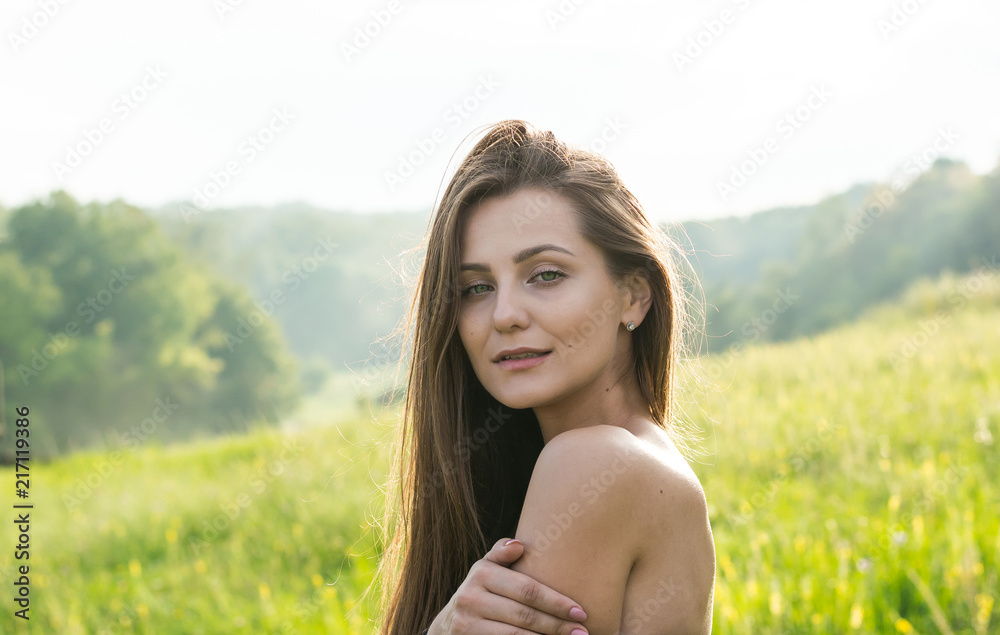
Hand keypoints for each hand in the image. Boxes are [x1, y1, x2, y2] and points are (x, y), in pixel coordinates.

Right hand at [427, 537, 588, 634]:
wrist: (449, 623)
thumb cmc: (482, 590)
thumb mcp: (487, 567)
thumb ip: (502, 553)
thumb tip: (520, 544)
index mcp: (481, 573)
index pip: (527, 590)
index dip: (556, 602)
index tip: (581, 611)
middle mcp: (471, 599)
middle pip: (525, 616)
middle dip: (558, 625)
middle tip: (583, 632)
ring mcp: (467, 625)